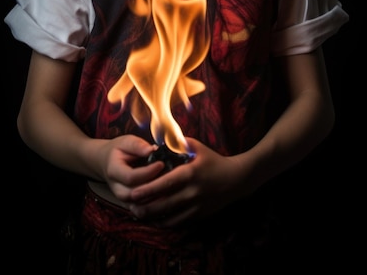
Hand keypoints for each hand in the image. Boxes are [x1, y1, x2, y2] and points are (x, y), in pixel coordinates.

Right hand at [100, 135, 164, 202]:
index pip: (131, 177)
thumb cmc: (119, 150)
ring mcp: (122, 199)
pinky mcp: (129, 204)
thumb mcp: (126, 142)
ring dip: (155, 197)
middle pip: (134, 195)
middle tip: (168, 176)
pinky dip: (154, 205)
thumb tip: (152, 150)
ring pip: (139, 206)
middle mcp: (116, 188)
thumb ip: (138, 145)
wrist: (107, 162)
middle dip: (153, 187)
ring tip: (168, 185)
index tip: (161, 163)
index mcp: (113, 170)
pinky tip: (165, 195)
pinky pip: (142, 210)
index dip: (148, 172)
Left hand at [126, 138, 243, 226]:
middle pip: (164, 204)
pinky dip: (165, 223)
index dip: (148, 190)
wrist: (236, 179)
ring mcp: (196, 206)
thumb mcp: (197, 147)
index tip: (133, 193)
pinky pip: (179, 223)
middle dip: (145, 207)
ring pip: (170, 217)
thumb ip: (178, 144)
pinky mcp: (199, 215)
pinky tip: (155, 220)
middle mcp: (192, 192)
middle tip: (130, 206)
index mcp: (190, 173)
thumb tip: (159, 142)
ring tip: (138, 214)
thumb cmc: (213, 160)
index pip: (165, 184)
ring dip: (153, 218)